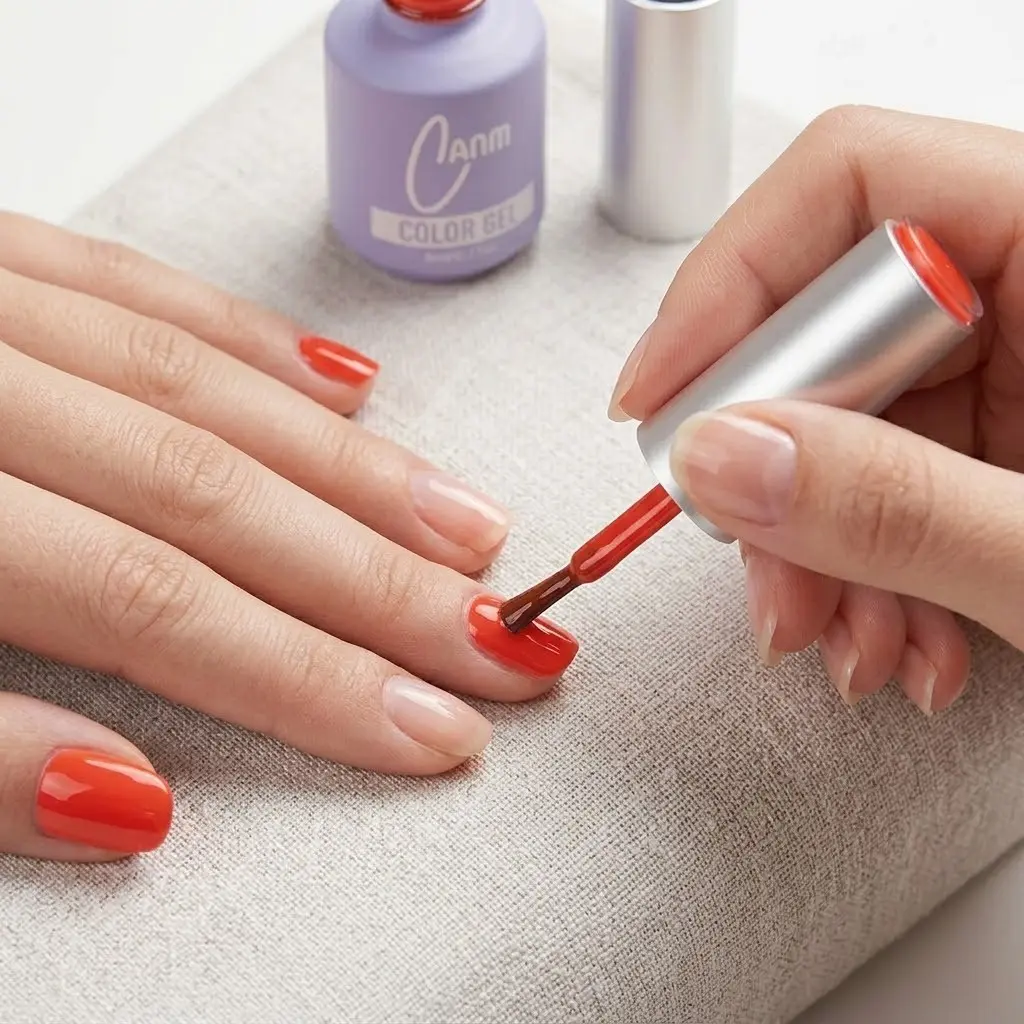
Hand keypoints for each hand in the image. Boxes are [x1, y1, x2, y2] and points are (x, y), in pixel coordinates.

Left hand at [0, 212, 576, 861]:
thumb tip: (119, 804)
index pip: (153, 603)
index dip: (305, 679)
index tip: (428, 733)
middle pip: (215, 493)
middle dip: (375, 580)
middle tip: (504, 640)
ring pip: (205, 384)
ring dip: (350, 466)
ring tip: (468, 527)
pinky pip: (141, 281)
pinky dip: (253, 339)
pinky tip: (343, 385)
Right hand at [607, 106, 1023, 714]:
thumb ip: (902, 508)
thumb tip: (723, 460)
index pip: (854, 184)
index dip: (727, 285)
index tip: (658, 396)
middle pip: (826, 325)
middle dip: (771, 469)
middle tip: (757, 566)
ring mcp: (1023, 370)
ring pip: (839, 423)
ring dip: (815, 548)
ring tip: (844, 643)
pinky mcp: (1007, 446)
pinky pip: (882, 482)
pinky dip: (864, 571)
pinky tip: (895, 638)